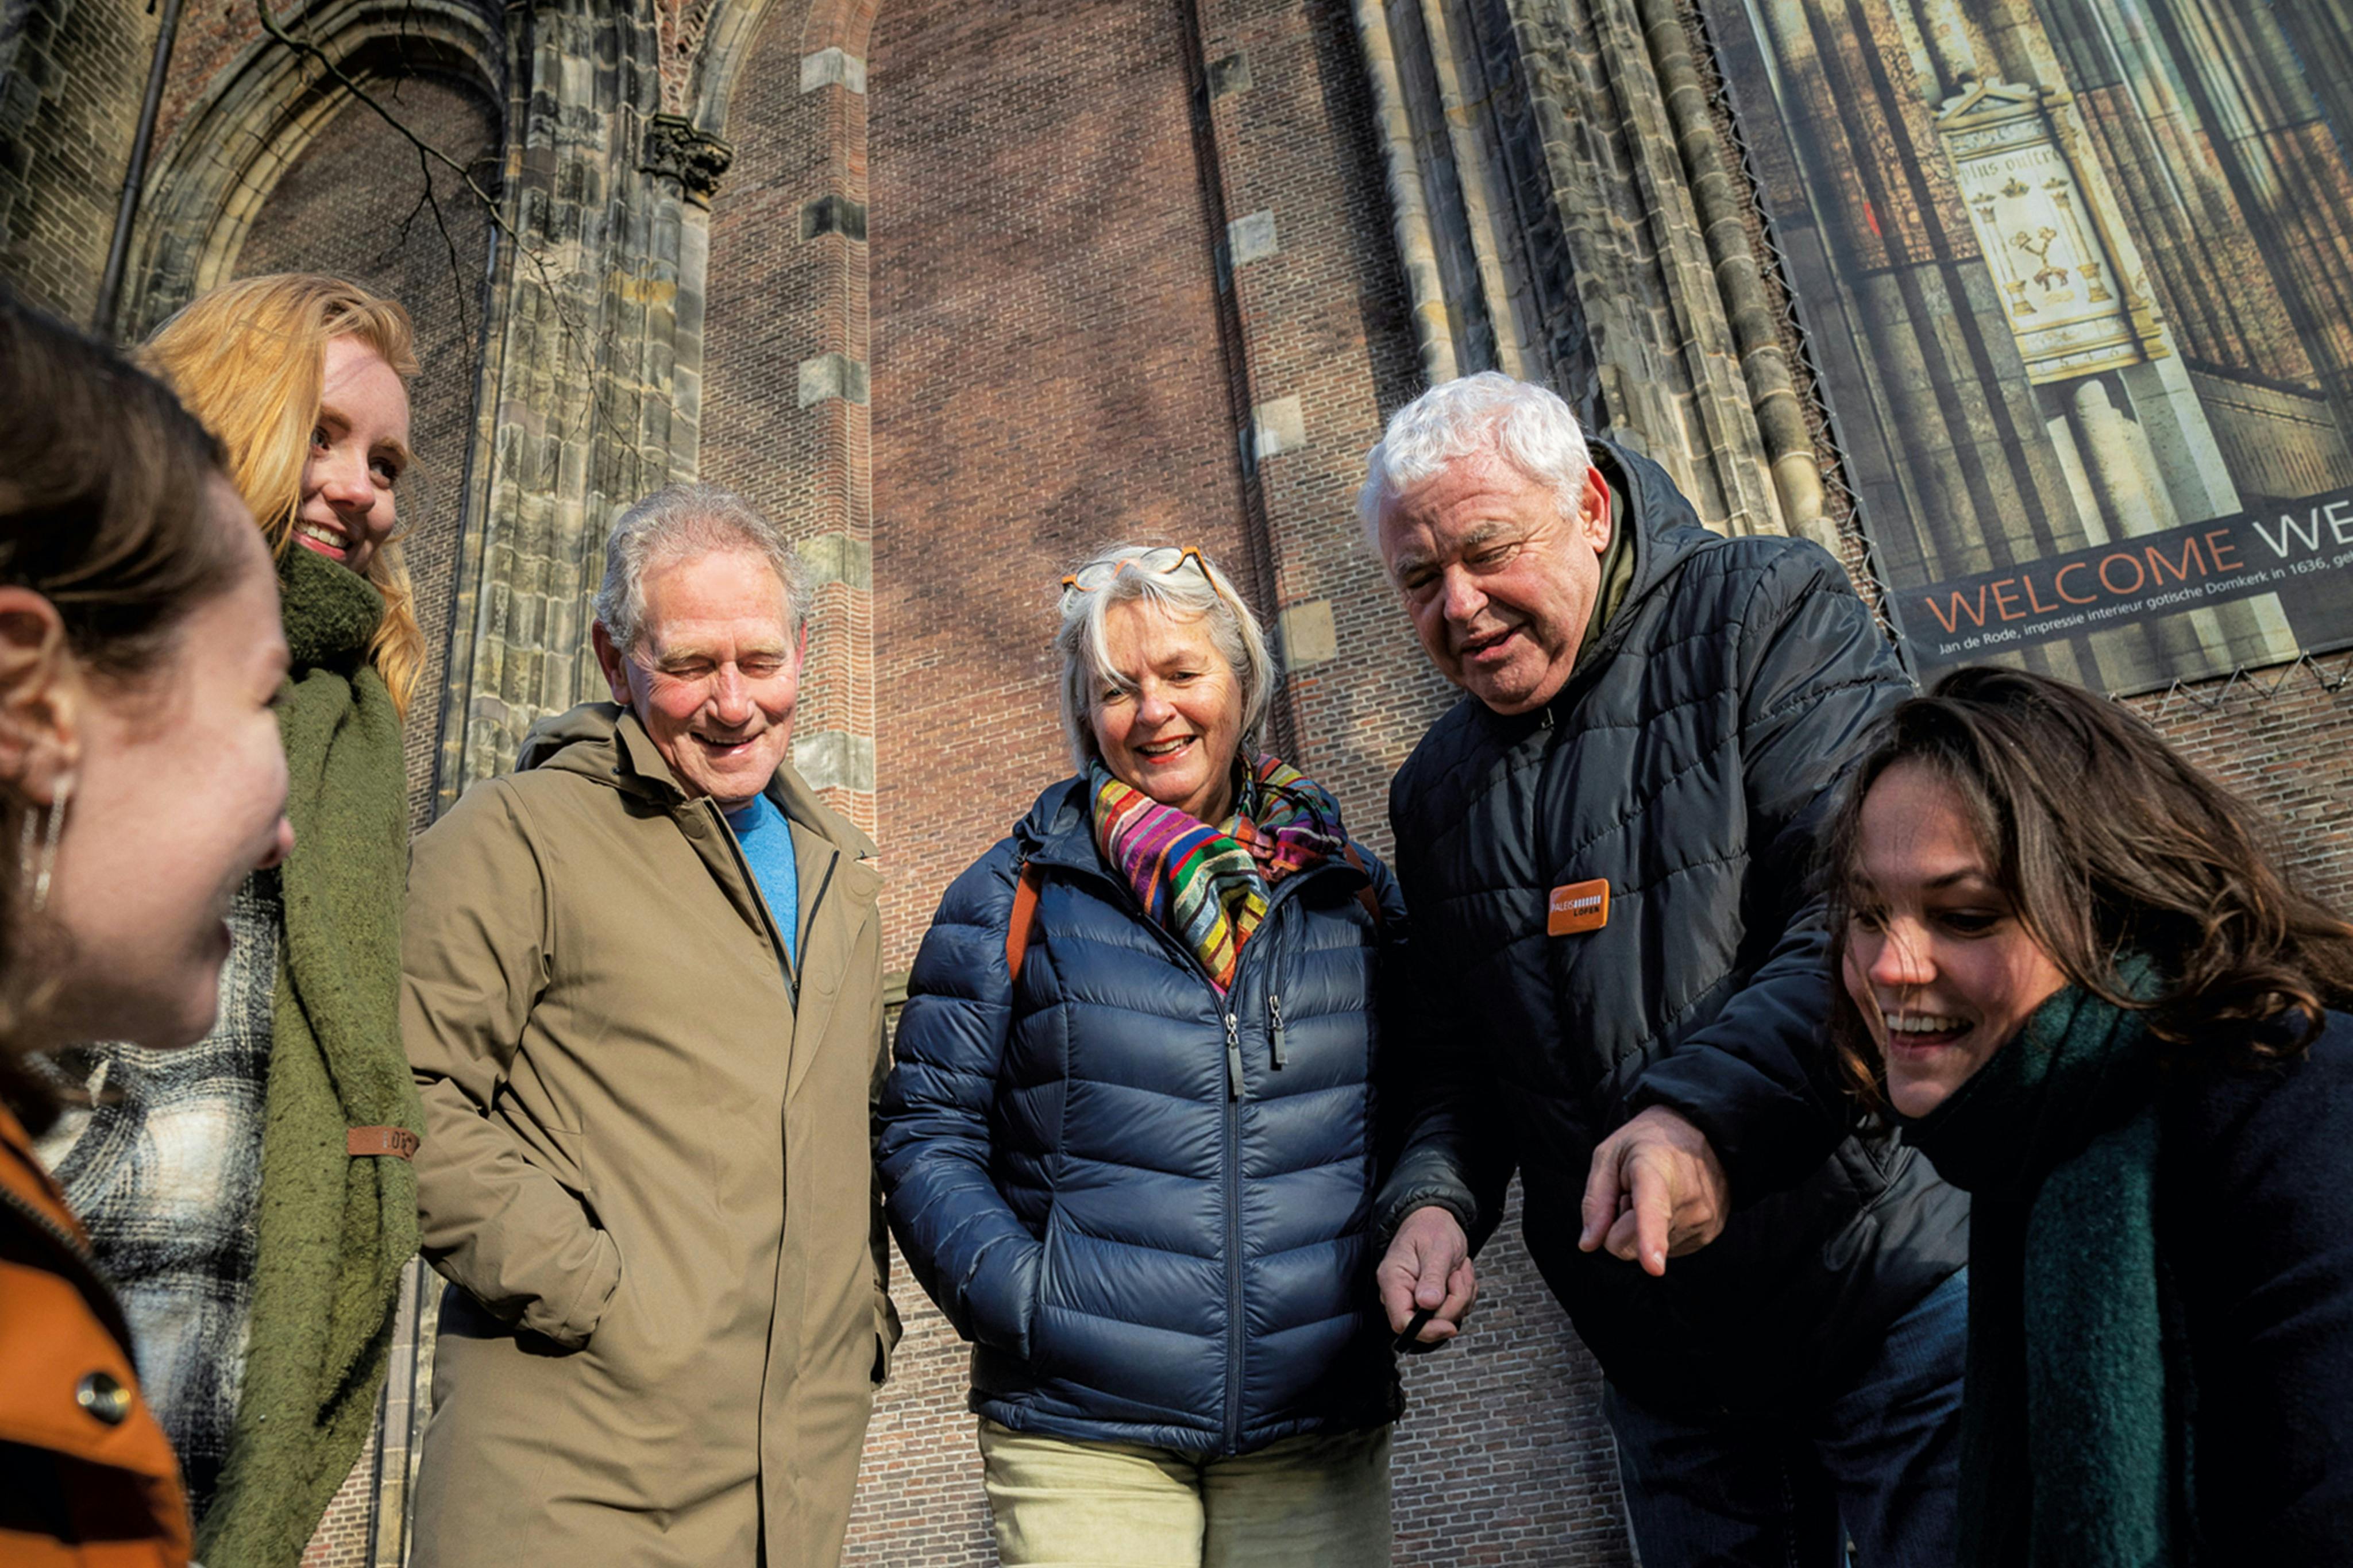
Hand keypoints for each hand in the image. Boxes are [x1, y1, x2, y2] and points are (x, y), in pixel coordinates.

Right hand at [1376, 1205, 1476, 1345]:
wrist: (1435, 1220)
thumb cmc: (1431, 1228)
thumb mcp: (1437, 1248)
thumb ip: (1432, 1277)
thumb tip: (1428, 1304)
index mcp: (1393, 1280)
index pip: (1402, 1321)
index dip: (1426, 1330)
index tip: (1449, 1325)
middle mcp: (1401, 1293)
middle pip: (1426, 1324)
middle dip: (1452, 1305)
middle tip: (1458, 1276)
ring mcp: (1416, 1299)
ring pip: (1445, 1318)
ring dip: (1461, 1296)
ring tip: (1458, 1269)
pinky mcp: (1431, 1302)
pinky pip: (1454, 1311)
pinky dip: (1463, 1295)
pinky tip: (1458, 1275)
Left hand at [1578, 1106, 1729, 1276]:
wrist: (1701, 1131)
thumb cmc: (1649, 1141)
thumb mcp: (1609, 1154)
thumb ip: (1595, 1200)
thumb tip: (1589, 1244)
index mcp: (1657, 1173)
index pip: (1651, 1211)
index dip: (1650, 1240)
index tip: (1654, 1267)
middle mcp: (1686, 1201)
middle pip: (1628, 1245)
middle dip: (1618, 1226)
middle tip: (1631, 1194)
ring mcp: (1702, 1221)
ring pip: (1645, 1251)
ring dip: (1640, 1228)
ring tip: (1655, 1194)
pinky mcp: (1709, 1234)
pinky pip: (1666, 1251)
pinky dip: (1660, 1233)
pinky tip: (1669, 1205)